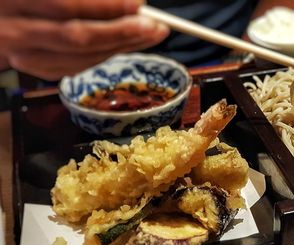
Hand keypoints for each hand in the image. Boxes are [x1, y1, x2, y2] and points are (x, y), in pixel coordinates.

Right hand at [0, 0, 168, 79]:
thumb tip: (133, 2)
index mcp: (15, 0)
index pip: (66, 5)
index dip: (107, 6)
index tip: (139, 3)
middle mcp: (14, 30)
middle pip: (76, 38)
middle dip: (122, 33)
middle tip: (157, 27)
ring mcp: (22, 54)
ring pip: (79, 58)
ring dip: (121, 47)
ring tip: (151, 34)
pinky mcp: (34, 67)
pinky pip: (76, 66)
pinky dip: (105, 55)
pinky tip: (127, 44)